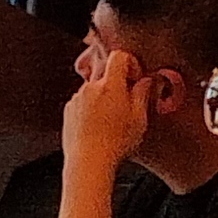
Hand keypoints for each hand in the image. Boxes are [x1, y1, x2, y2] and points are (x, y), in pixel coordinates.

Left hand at [62, 43, 150, 177]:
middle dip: (118, 81)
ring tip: (114, 118)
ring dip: (104, 96)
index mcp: (110, 86)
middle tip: (129, 100)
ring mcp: (77, 99)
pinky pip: (83, 101)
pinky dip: (92, 107)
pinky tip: (100, 125)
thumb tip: (148, 80)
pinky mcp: (69, 110)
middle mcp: (90, 88)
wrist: (88, 161)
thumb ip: (144, 93)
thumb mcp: (139, 118)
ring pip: (94, 88)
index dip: (130, 62)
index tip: (136, 76)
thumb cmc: (116, 143)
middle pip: (105, 72)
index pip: (119, 56)